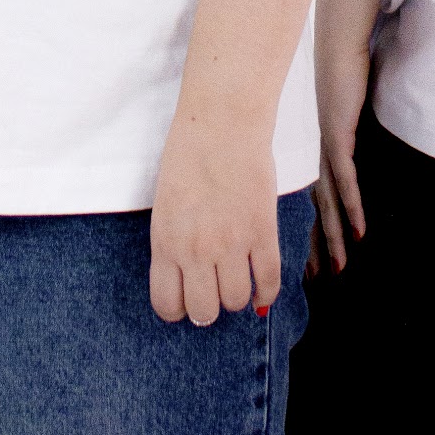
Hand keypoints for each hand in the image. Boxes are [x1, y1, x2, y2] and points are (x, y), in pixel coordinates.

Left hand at [149, 114, 278, 324]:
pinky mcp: (262, 231)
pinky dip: (267, 292)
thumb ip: (174, 241)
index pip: (167, 305)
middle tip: (213, 288)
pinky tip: (262, 287)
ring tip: (237, 277)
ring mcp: (231, 242)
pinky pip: (268, 281)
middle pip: (203, 313)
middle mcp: (195, 249)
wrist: (222, 121)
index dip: (178, 308)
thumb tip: (189, 274)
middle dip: (208, 307)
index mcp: (165, 242)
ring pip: (236, 301)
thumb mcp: (167, 204)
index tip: (186, 296)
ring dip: (237, 296)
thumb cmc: (189, 154)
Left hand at [309, 44, 369, 275]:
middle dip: (316, 245)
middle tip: (317, 279)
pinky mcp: (339, 138)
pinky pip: (345, 179)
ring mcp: (326, 148)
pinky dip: (351, 206)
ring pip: (327, 202)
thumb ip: (341, 136)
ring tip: (338, 266)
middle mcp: (315, 155)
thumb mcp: (338, 114)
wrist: (336, 48)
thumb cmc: (339, 76)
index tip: (307, 261)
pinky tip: (359, 230)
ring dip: (333, 236)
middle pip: (314, 209)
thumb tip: (345, 153)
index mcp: (313, 152)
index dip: (309, 232)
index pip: (310, 201)